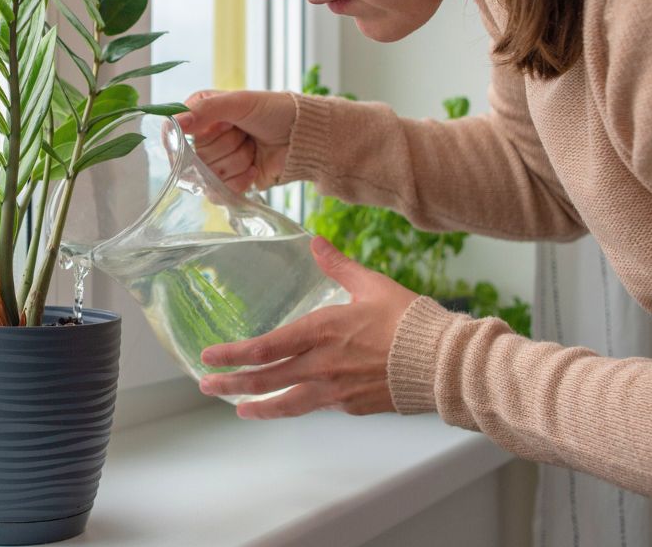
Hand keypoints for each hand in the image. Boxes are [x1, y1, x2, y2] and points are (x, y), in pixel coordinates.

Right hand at [173, 89, 296, 193]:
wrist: (302, 137)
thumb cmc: (274, 111)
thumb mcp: (239, 101)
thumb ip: (206, 110)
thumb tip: (176, 123)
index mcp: (200, 114)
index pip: (175, 133)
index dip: (200, 134)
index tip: (225, 126)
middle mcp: (203, 138)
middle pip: (196, 157)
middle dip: (228, 146)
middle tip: (246, 134)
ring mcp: (215, 162)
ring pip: (209, 175)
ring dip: (239, 161)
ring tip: (253, 147)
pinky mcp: (228, 183)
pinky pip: (220, 192)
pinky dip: (241, 180)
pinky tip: (254, 168)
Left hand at [197, 236, 418, 418]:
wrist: (445, 363)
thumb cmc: (411, 321)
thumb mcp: (371, 284)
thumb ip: (338, 265)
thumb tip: (316, 242)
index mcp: (322, 331)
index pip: (266, 347)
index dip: (234, 354)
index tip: (209, 356)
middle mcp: (323, 365)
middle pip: (267, 380)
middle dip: (232, 383)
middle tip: (206, 384)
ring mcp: (337, 390)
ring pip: (288, 403)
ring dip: (258, 406)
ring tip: (238, 409)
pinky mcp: (353, 405)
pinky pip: (318, 406)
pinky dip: (299, 405)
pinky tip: (290, 403)